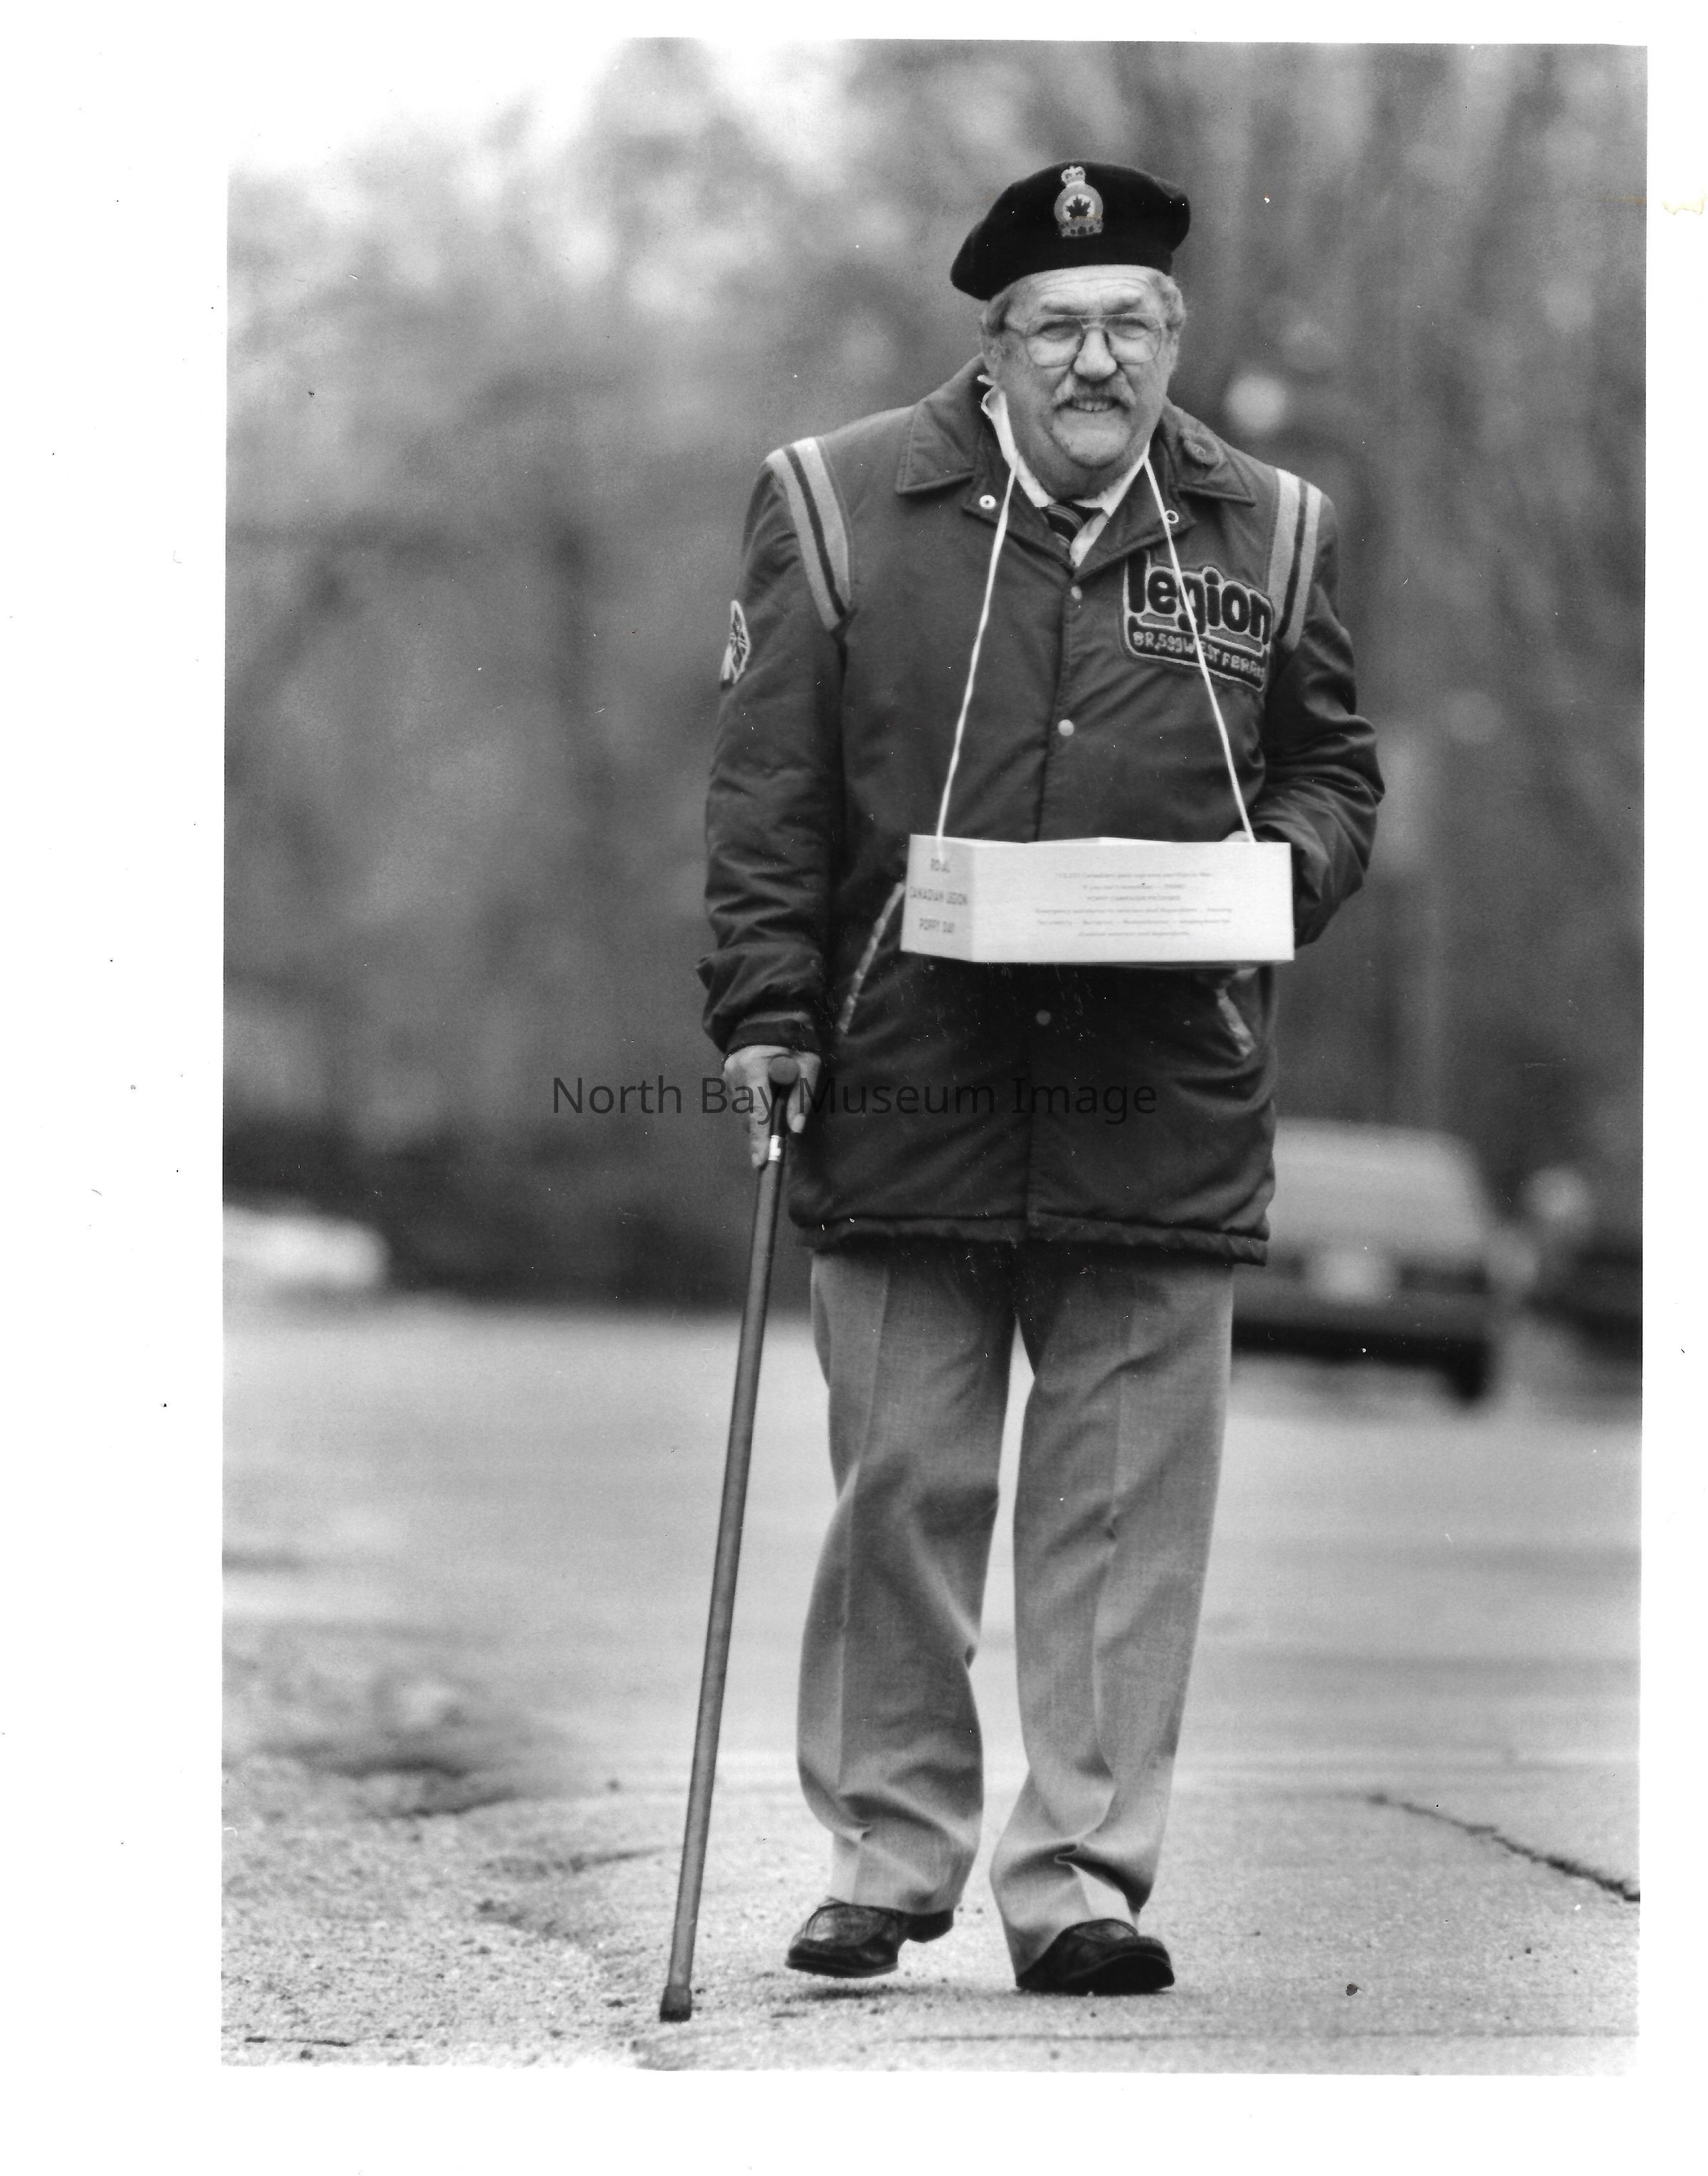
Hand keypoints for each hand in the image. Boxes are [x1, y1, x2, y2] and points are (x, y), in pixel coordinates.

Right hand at [722, 1046, 822, 1168]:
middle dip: (761, 1130)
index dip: (760, 1139)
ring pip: (743, 1109)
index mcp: (754, 1067)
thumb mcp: (808, 1063)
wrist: (772, 1011)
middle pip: (747, 1115)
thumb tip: (795, 1129)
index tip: (760, 1161)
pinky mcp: (727, 1072)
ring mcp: (728, 1072)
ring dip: (758, 1116)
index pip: (757, 1112)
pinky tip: (767, 1096)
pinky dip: (753, 1104)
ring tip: (776, 1108)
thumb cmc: (795, 1035)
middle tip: (778, 1138)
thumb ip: (802, 1095)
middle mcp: (735, 1072)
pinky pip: (741, 1098)